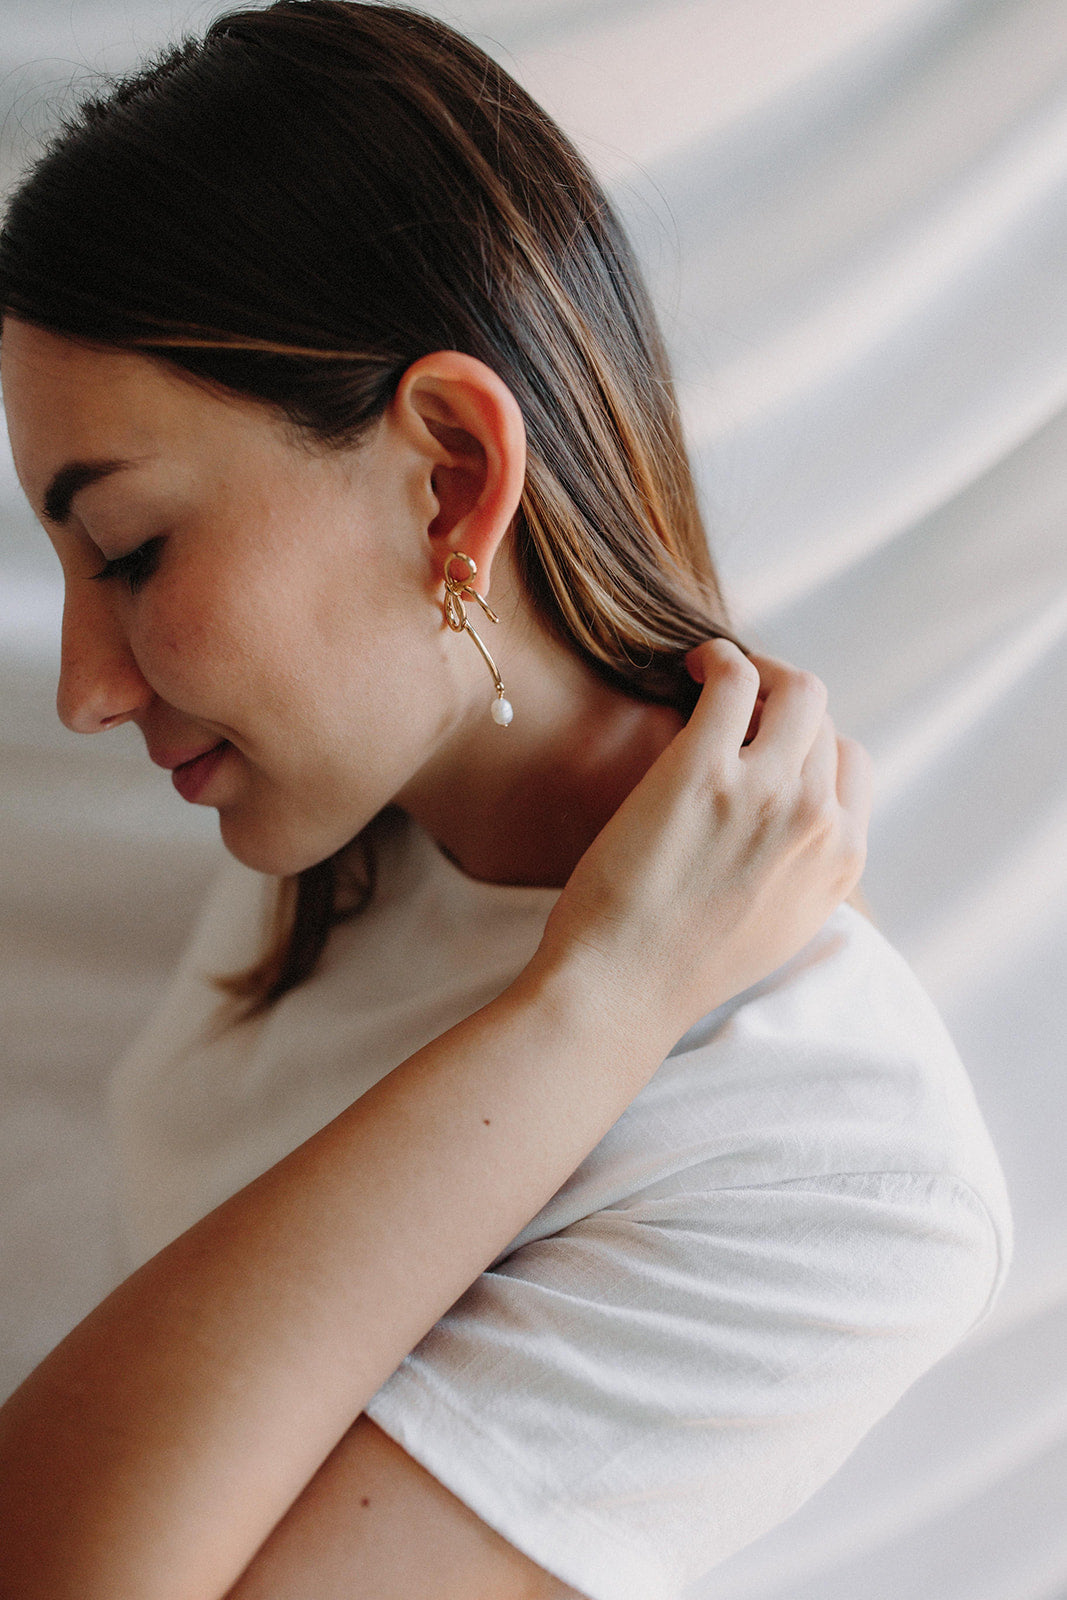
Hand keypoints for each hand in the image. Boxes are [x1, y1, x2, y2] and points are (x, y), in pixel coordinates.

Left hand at [535, 638, 873, 1047]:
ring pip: (796, 688)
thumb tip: (786, 825)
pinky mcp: (706, 771)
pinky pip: (736, 678)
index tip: (764, 739)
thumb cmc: (676, 965)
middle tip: (731, 702)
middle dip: (781, 700)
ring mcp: (768, 793)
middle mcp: (819, 822)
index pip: (851, 763)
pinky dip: (719, 657)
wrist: (621, 991)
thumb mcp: (776, 927)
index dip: (808, 741)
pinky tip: (690, 666)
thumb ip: (800, 870)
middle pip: (823, 721)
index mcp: (842, 862)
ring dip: (758, 669)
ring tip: (711, 677)